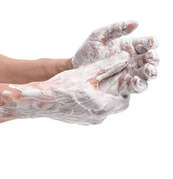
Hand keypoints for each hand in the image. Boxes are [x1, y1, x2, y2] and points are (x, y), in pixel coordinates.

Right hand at [13, 52, 130, 124]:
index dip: (125, 91)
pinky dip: (95, 103)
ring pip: (104, 109)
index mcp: (103, 107)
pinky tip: (87, 92)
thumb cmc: (64, 86)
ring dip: (104, 98)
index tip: (120, 81)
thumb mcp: (88, 72)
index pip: (125, 101)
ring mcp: (88, 121)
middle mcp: (98, 118)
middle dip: (115, 94)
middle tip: (111, 82)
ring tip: (98, 85)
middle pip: (115, 106)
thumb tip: (125, 58)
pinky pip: (94, 112)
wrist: (41, 101)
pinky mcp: (80, 120)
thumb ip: (108, 65)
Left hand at [72, 20, 158, 96]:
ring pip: (148, 74)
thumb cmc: (87, 51)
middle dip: (153, 57)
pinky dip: (141, 85)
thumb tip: (136, 23)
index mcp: (129, 46)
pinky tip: (136, 81)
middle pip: (151, 59)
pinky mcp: (124, 87)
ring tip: (147, 69)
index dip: (152, 42)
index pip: (146, 43)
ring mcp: (130, 74)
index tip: (150, 42)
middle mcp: (133, 60)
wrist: (76, 68)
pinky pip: (138, 87)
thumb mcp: (99, 36)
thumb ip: (117, 28)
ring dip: (152, 72)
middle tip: (149, 56)